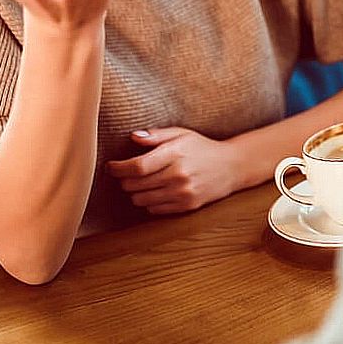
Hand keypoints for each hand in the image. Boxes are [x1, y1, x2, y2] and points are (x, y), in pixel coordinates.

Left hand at [106, 127, 244, 213]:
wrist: (231, 166)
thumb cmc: (202, 147)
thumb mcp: (182, 134)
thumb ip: (157, 135)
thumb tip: (133, 137)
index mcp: (175, 154)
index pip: (137, 166)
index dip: (118, 168)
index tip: (111, 166)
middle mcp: (178, 175)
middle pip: (135, 184)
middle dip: (124, 180)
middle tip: (125, 174)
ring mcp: (183, 192)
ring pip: (141, 200)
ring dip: (134, 192)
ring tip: (139, 183)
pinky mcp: (186, 206)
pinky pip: (154, 209)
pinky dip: (148, 202)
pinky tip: (154, 191)